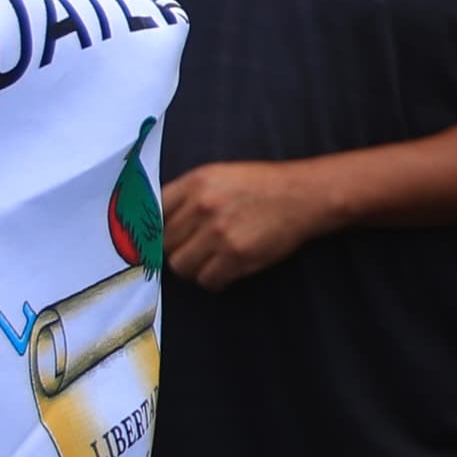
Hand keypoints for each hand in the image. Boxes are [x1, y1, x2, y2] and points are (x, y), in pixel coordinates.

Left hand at [160, 159, 338, 288]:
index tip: (158, 241)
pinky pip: (207, 279)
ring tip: (208, 263)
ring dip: (192, 269)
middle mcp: (203, 205)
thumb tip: (159, 225)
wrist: (303, 195)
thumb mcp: (220, 175)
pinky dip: (213, 281)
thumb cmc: (262, 186)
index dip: (154, 231)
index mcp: (196, 182)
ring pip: (181, 266)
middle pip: (165, 243)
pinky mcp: (236, 255)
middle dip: (177, 251)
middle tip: (192, 252)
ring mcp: (218, 232)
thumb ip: (189, 195)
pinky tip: (223, 273)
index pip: (153, 213)